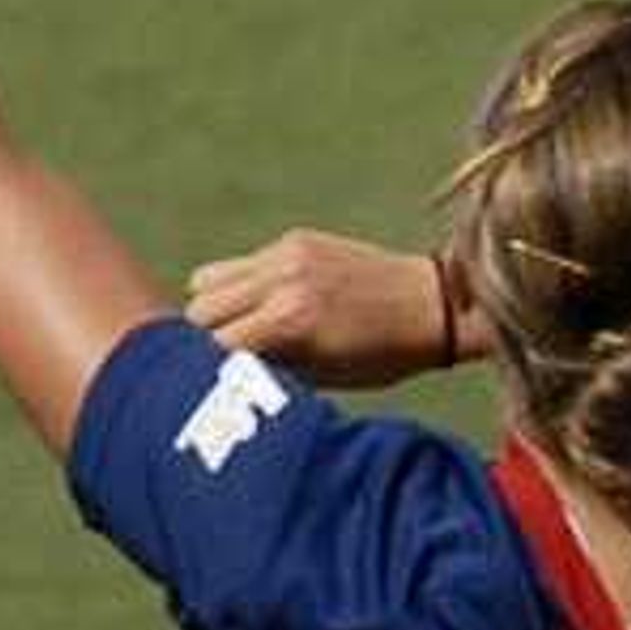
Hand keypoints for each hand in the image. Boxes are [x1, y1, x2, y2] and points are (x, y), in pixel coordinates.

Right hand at [185, 230, 455, 388]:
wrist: (431, 305)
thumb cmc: (382, 358)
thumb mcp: (322, 379)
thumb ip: (267, 370)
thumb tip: (216, 379)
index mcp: (291, 322)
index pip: (212, 346)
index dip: (207, 374)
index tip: (213, 389)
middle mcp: (282, 281)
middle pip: (199, 310)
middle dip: (202, 341)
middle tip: (222, 364)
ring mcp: (286, 255)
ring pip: (207, 282)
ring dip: (213, 310)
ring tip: (239, 333)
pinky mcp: (294, 240)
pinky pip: (239, 264)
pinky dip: (239, 289)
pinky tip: (264, 309)